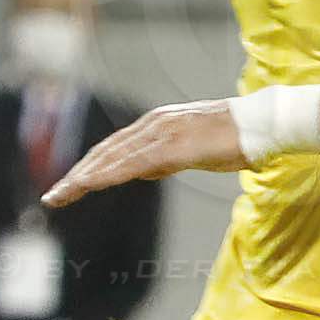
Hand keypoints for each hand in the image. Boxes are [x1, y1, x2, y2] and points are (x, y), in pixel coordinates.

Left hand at [44, 100, 241, 206]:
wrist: (266, 123)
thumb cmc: (239, 138)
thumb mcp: (195, 150)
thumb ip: (167, 159)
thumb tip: (145, 171)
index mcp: (157, 123)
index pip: (113, 147)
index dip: (88, 166)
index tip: (69, 184)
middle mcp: (153, 124)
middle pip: (104, 152)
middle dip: (76, 175)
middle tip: (52, 197)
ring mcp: (162, 134)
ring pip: (112, 158)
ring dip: (83, 178)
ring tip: (61, 195)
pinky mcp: (173, 147)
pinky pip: (132, 164)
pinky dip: (107, 176)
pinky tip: (91, 187)